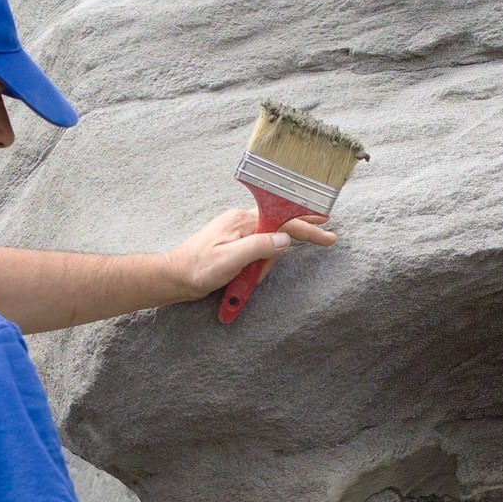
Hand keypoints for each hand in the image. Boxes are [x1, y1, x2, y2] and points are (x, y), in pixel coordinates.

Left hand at [164, 208, 337, 300]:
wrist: (175, 277)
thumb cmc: (198, 270)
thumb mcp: (230, 260)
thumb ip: (259, 247)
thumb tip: (285, 240)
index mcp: (242, 220)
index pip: (283, 221)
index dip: (308, 227)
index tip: (327, 232)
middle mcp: (241, 221)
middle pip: (279, 228)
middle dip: (290, 244)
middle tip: (325, 238)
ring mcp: (237, 232)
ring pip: (268, 243)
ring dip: (264, 264)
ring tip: (247, 281)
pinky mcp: (234, 243)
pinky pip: (257, 250)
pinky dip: (257, 265)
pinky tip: (249, 276)